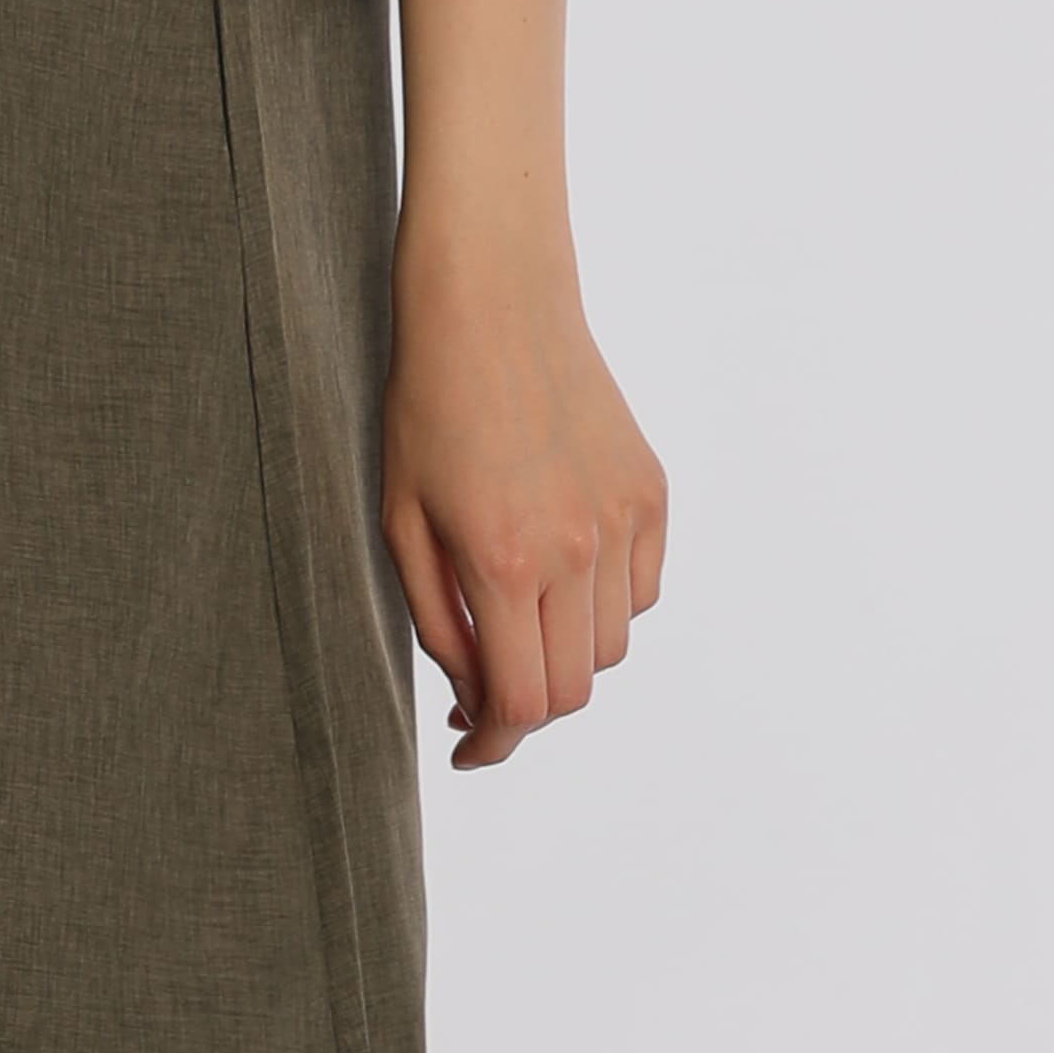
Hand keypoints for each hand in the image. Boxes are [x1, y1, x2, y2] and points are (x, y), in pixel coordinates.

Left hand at [379, 230, 666, 763]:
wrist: (494, 303)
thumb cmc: (428, 408)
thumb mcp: (402, 523)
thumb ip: (439, 623)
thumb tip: (476, 695)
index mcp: (504, 565)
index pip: (522, 703)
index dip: (494, 742)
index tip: (470, 749)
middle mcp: (578, 551)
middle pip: (572, 687)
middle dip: (525, 706)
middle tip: (482, 690)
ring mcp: (624, 521)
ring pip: (612, 646)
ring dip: (565, 655)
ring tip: (518, 618)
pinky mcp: (651, 493)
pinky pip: (642, 591)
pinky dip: (605, 606)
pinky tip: (561, 574)